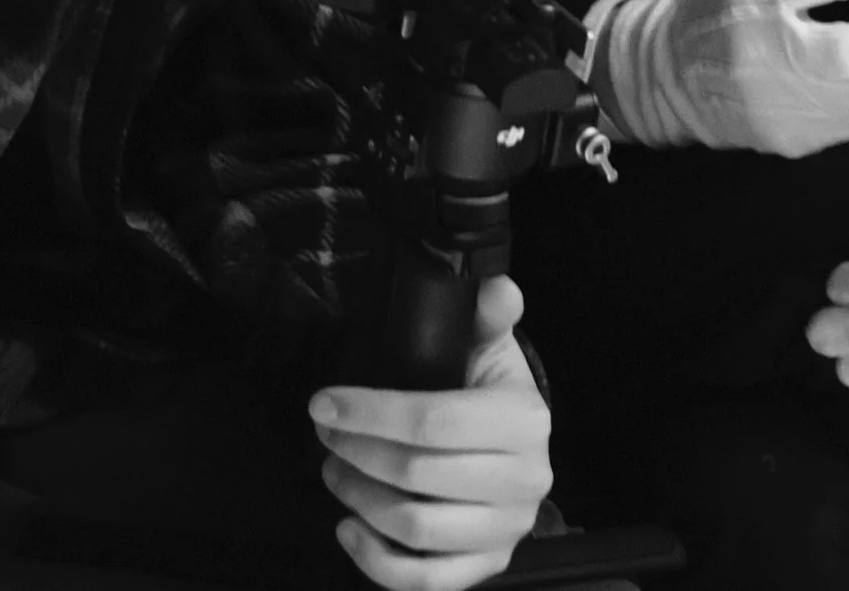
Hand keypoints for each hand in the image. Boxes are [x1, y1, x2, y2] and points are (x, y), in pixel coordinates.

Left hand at [310, 274, 551, 588]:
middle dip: (357, 453)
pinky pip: (423, 581)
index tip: (324, 403)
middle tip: (325, 436)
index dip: (370, 413)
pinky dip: (375, 561)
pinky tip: (348, 528)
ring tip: (334, 471)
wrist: (520, 449)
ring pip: (415, 529)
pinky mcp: (484, 568)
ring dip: (359, 500)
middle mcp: (524, 481)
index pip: (434, 420)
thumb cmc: (492, 392)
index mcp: (524, 420)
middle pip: (418, 476)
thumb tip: (494, 287)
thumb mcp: (493, 346)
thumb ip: (489, 314)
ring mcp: (506, 532)